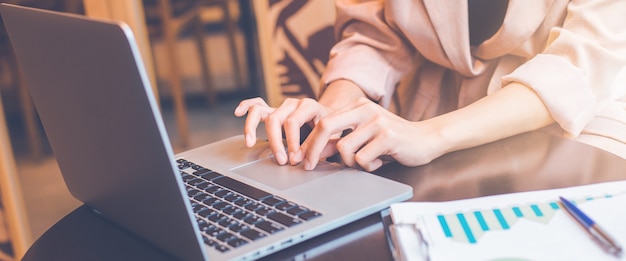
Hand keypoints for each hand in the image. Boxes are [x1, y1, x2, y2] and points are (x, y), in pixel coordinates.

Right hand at [234, 97, 330, 165]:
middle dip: (276, 143)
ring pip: (260, 111)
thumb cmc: (329, 128)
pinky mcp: (273, 110)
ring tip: (250, 143)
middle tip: (281, 161)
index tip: (295, 160)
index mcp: (309, 106)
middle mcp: (293, 104)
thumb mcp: (330, 136)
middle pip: (275, 119)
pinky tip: (238, 113)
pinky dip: (246, 106)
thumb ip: (320, 147)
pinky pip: (256, 104)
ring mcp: (281, 106)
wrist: (330, 117)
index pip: (293, 123)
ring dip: (253, 128)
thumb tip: (305, 160)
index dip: (292, 142)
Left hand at [301, 97, 442, 170]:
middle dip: (313, 150)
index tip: (302, 158)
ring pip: (344, 149)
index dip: (309, 141)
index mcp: (357, 105)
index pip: (323, 121)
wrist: (426, 139)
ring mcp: (377, 122)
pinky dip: (368, 167)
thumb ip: (341, 140)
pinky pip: (362, 159)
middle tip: (308, 167)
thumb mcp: (364, 135)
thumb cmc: (392, 140)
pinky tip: (380, 162)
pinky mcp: (388, 137)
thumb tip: (312, 153)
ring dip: (350, 163)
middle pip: (326, 127)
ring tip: (366, 161)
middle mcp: (365, 109)